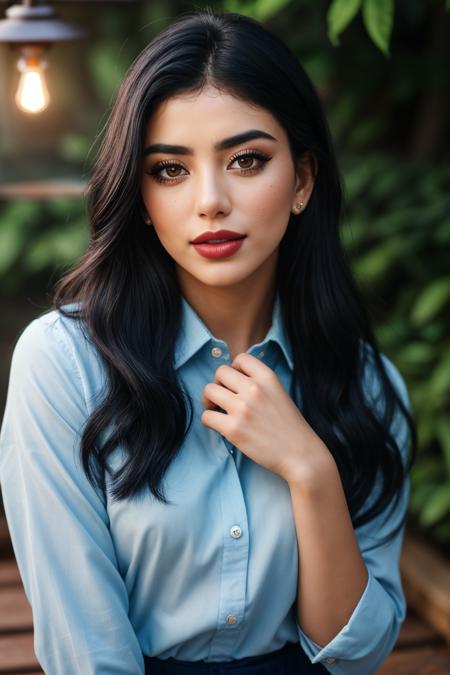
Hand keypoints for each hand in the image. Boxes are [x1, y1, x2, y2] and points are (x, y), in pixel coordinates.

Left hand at [200, 352, 329, 482]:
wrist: (300, 454)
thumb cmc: (289, 426)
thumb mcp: (279, 393)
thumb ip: (259, 382)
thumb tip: (232, 378)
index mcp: (268, 377)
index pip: (241, 358)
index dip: (234, 369)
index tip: (235, 382)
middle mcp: (254, 388)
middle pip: (220, 372)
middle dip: (218, 384)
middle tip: (223, 398)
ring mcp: (242, 408)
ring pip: (208, 391)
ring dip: (209, 400)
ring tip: (217, 410)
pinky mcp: (234, 429)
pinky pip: (206, 416)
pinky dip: (208, 420)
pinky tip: (218, 425)